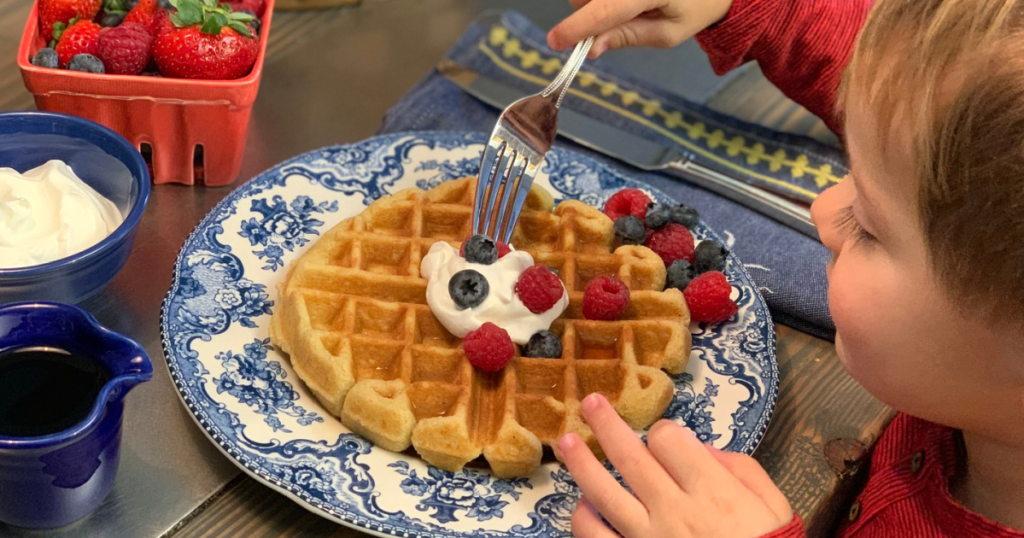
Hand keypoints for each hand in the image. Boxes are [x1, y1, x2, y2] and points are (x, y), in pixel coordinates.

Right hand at [547, 0, 734, 57]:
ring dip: (595, 2)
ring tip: (628, 5)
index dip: (577, 27)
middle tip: (616, 23)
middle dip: (588, 14)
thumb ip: (627, 37)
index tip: (555, 41)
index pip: (605, 10)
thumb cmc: (695, 6)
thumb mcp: (667, 33)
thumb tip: (591, 47)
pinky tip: (621, 3)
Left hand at [557, 393, 793, 537]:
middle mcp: (674, 511)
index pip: (668, 439)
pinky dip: (583, 517)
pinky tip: (584, 503)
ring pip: (601, 492)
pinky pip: (596, 536)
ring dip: (580, 462)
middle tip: (591, 402)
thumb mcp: (773, 506)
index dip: (664, 431)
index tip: (665, 438)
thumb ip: (739, 468)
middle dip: (606, 423)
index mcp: (711, 491)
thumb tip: (701, 447)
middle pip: (628, 455)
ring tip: (566, 441)